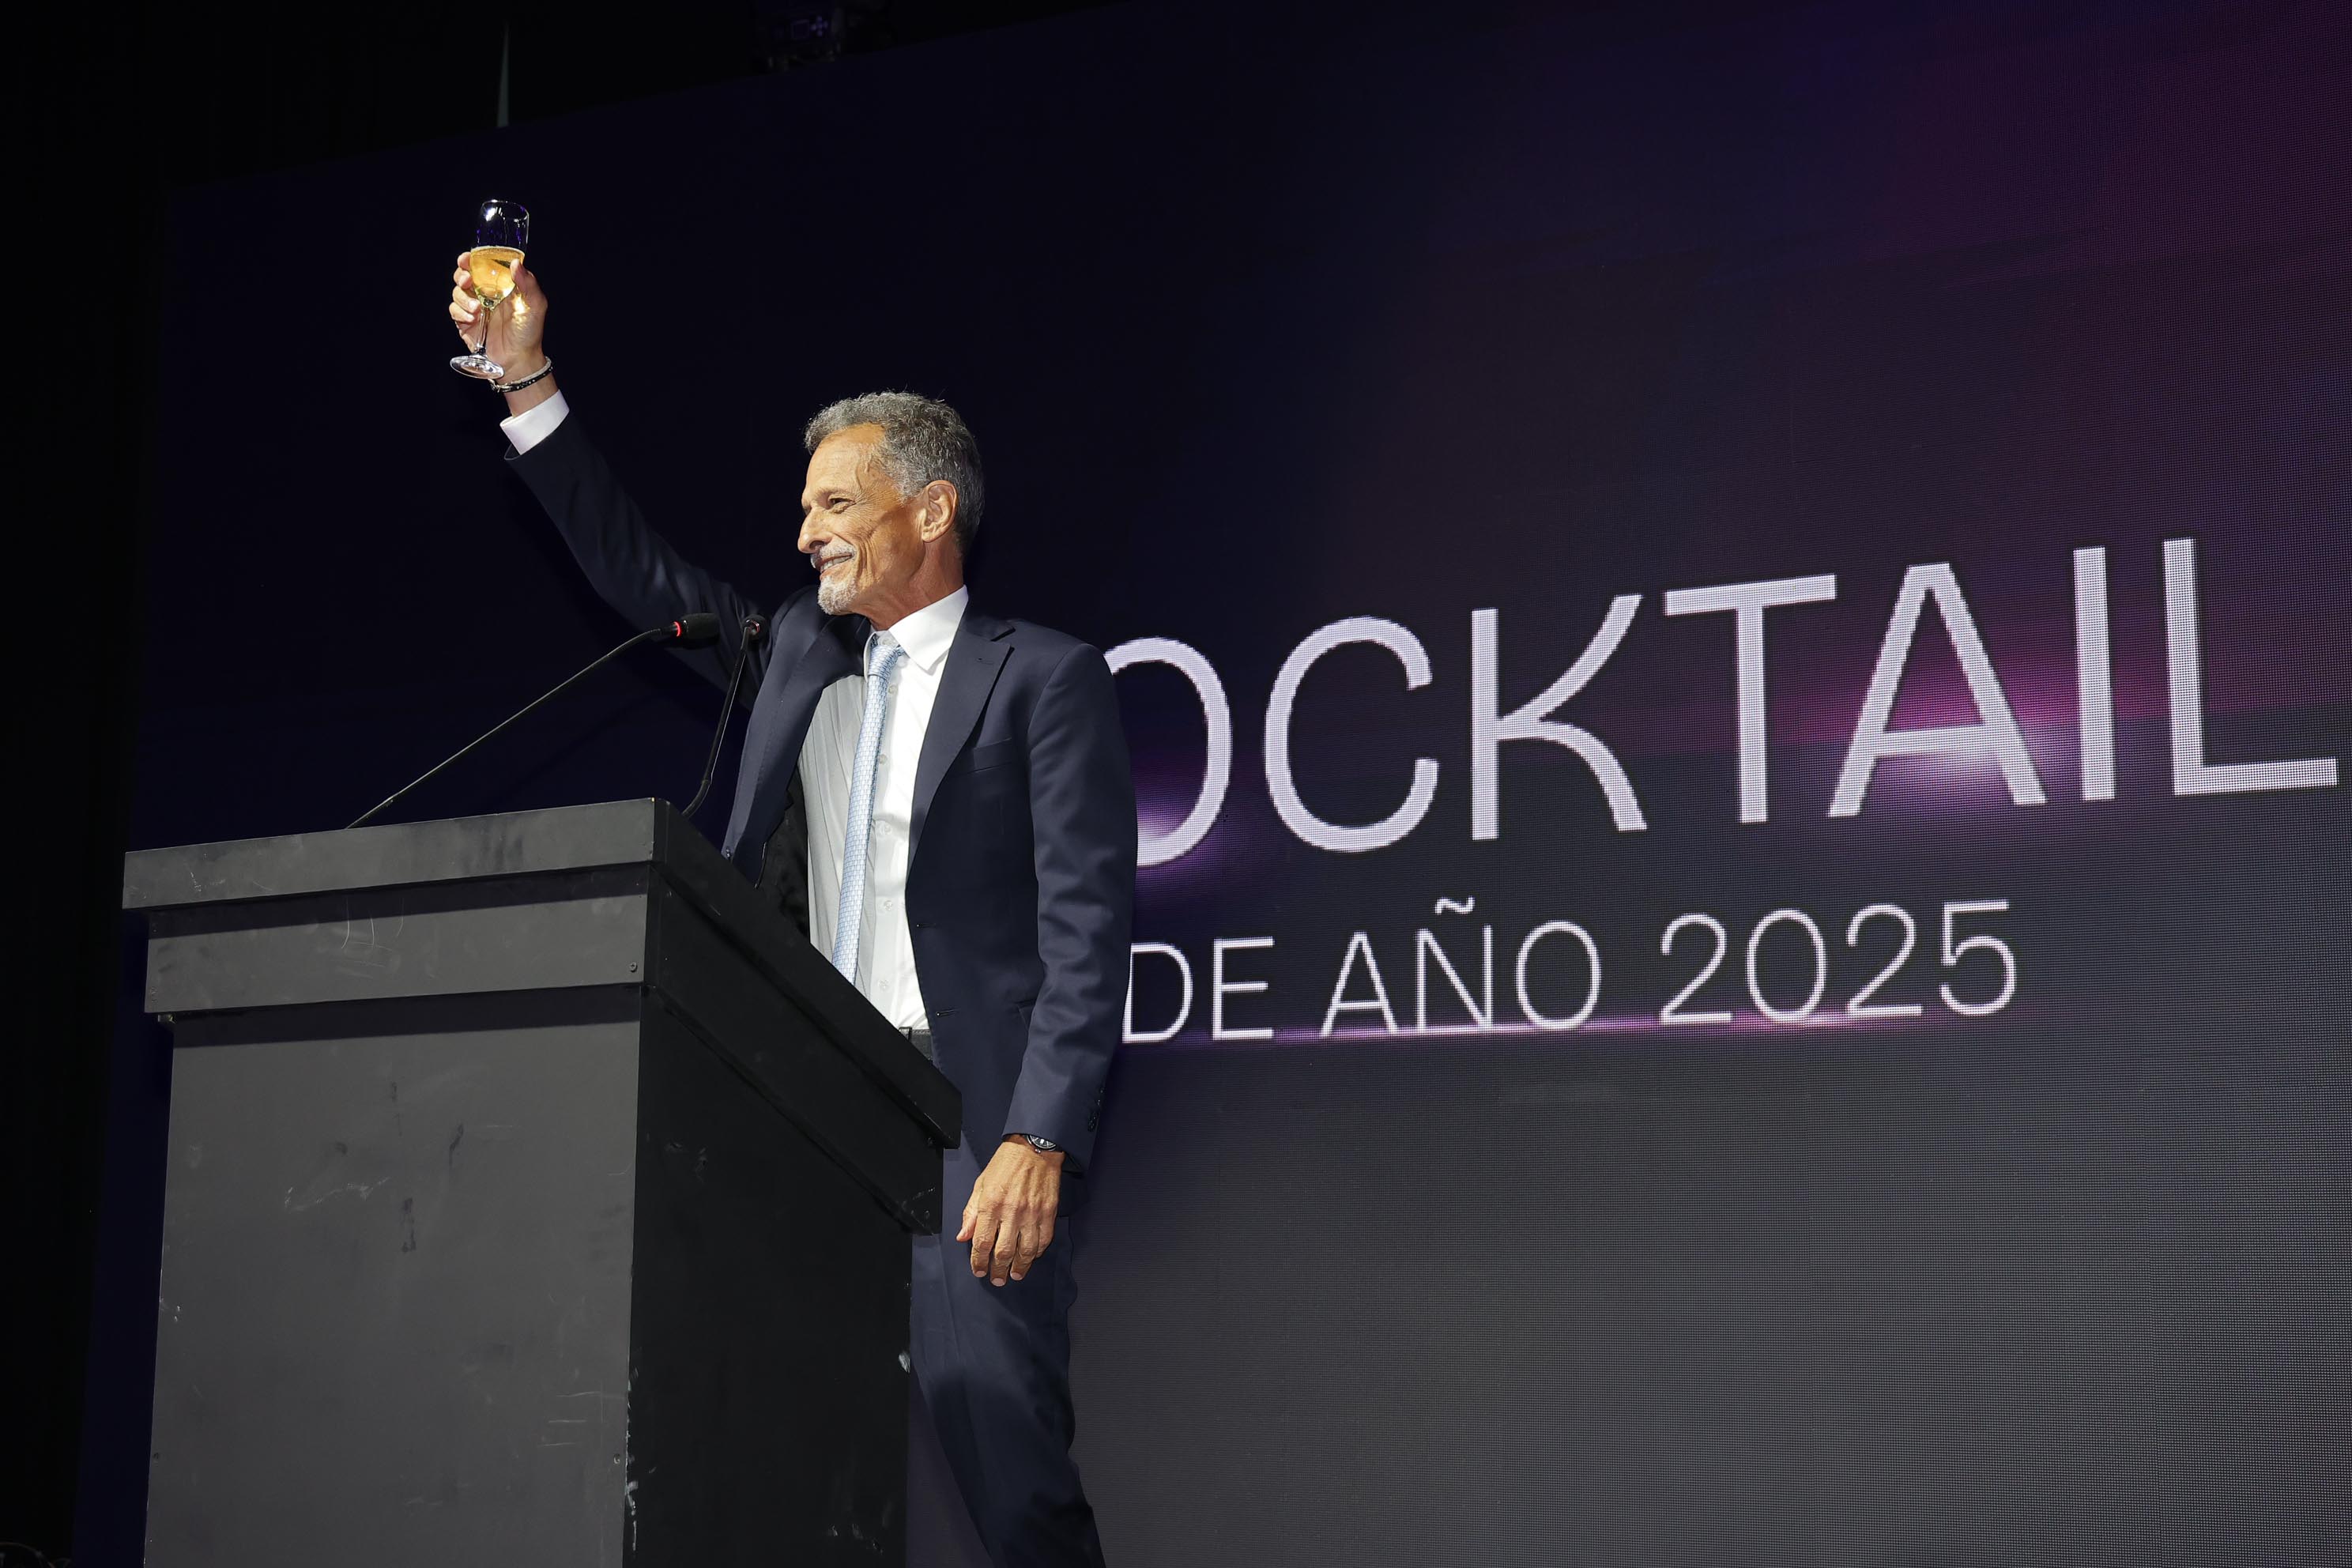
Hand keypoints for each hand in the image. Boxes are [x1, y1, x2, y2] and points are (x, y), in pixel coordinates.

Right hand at [447, 250, 547, 375]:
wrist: (518, 359)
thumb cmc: (529, 332)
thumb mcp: (535, 305)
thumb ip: (528, 283)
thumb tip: (516, 263)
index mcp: (501, 286)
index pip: (482, 266)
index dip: (471, 260)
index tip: (467, 259)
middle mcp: (485, 294)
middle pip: (464, 275)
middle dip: (461, 275)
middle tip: (468, 281)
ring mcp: (474, 308)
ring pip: (457, 292)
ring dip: (463, 297)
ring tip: (477, 309)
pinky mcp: (465, 322)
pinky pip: (454, 310)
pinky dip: (460, 312)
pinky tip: (472, 319)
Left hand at [956, 1136, 1063, 1285]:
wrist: (1035, 1148)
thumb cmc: (1005, 1164)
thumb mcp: (981, 1184)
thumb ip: (971, 1212)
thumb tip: (963, 1236)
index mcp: (991, 1204)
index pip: (982, 1242)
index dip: (979, 1261)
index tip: (979, 1271)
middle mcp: (1012, 1211)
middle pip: (1004, 1252)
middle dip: (998, 1270)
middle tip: (997, 1280)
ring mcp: (1033, 1213)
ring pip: (1026, 1251)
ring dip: (1019, 1267)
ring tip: (1015, 1275)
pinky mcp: (1049, 1213)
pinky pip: (1044, 1240)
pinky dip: (1037, 1252)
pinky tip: (1031, 1257)